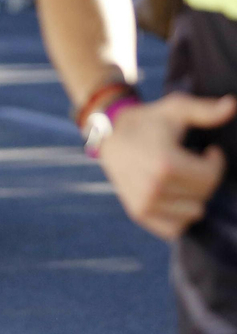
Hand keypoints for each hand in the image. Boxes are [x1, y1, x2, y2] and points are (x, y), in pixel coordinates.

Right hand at [98, 92, 235, 240]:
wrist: (109, 134)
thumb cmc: (149, 120)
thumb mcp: (176, 109)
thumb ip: (206, 110)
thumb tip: (233, 105)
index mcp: (165, 163)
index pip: (211, 176)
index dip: (216, 161)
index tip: (208, 151)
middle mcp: (153, 187)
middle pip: (203, 195)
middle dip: (204, 178)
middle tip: (192, 162)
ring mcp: (144, 203)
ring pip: (193, 212)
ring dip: (193, 196)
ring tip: (181, 177)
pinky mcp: (139, 213)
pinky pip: (175, 228)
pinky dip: (180, 215)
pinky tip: (175, 195)